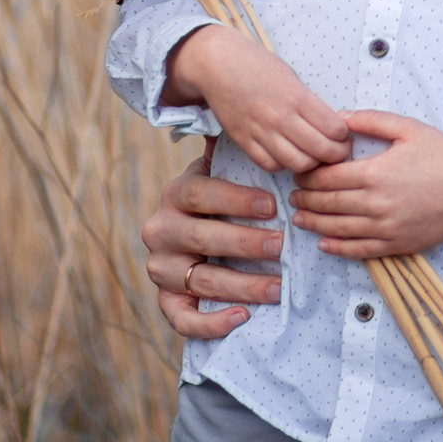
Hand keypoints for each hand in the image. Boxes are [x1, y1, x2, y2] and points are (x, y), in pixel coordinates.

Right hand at [141, 148, 282, 339]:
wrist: (194, 243)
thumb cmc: (219, 202)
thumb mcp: (220, 174)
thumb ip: (230, 152)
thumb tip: (245, 118)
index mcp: (175, 195)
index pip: (200, 194)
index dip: (235, 199)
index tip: (271, 205)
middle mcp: (161, 231)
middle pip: (202, 239)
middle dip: (245, 243)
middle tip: (281, 245)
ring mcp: (161, 269)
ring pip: (201, 280)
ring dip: (242, 285)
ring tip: (278, 286)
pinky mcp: (167, 301)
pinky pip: (183, 319)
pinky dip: (212, 323)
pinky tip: (243, 317)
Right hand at [164, 25, 351, 173]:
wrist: (218, 64)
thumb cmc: (258, 65)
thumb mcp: (291, 77)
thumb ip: (309, 103)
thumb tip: (331, 126)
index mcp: (296, 97)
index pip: (334, 129)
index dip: (345, 137)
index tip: (345, 136)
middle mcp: (280, 117)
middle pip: (320, 151)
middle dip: (336, 155)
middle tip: (337, 151)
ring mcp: (261, 131)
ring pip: (297, 164)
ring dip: (311, 164)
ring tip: (314, 157)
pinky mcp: (244, 141)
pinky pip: (270, 165)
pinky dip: (284, 165)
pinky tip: (288, 155)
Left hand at [287, 109, 442, 259]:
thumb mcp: (407, 128)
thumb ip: (369, 120)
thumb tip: (338, 119)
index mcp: (375, 173)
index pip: (328, 178)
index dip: (308, 176)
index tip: (299, 172)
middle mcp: (376, 204)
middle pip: (328, 203)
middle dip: (306, 199)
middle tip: (292, 195)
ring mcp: (386, 228)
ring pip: (339, 229)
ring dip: (314, 225)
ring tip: (299, 218)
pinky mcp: (397, 244)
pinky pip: (360, 250)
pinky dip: (338, 248)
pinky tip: (325, 244)